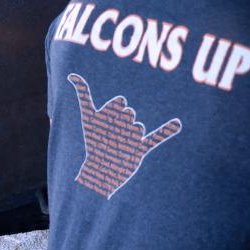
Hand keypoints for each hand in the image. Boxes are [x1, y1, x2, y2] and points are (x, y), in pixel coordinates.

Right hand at [68, 73, 181, 197]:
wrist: (101, 173)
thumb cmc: (96, 141)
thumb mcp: (88, 118)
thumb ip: (82, 94)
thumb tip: (71, 76)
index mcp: (103, 120)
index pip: (119, 103)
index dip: (117, 109)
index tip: (109, 120)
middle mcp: (113, 130)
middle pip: (129, 114)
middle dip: (125, 122)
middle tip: (115, 136)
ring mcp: (126, 140)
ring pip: (138, 127)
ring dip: (133, 135)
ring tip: (121, 146)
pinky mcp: (139, 151)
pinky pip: (155, 138)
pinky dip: (167, 131)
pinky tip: (178, 124)